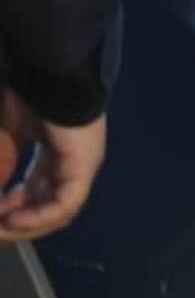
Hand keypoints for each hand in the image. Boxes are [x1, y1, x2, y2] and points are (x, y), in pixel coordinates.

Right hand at [0, 94, 105, 240]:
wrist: (46, 69)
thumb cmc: (28, 94)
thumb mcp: (6, 136)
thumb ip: (2, 165)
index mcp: (57, 156)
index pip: (37, 196)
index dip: (9, 211)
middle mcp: (73, 163)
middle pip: (47, 208)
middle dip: (14, 223)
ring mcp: (81, 164)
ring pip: (56, 212)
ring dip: (23, 225)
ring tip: (0, 227)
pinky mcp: (84, 164)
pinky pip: (65, 203)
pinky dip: (37, 217)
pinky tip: (14, 220)